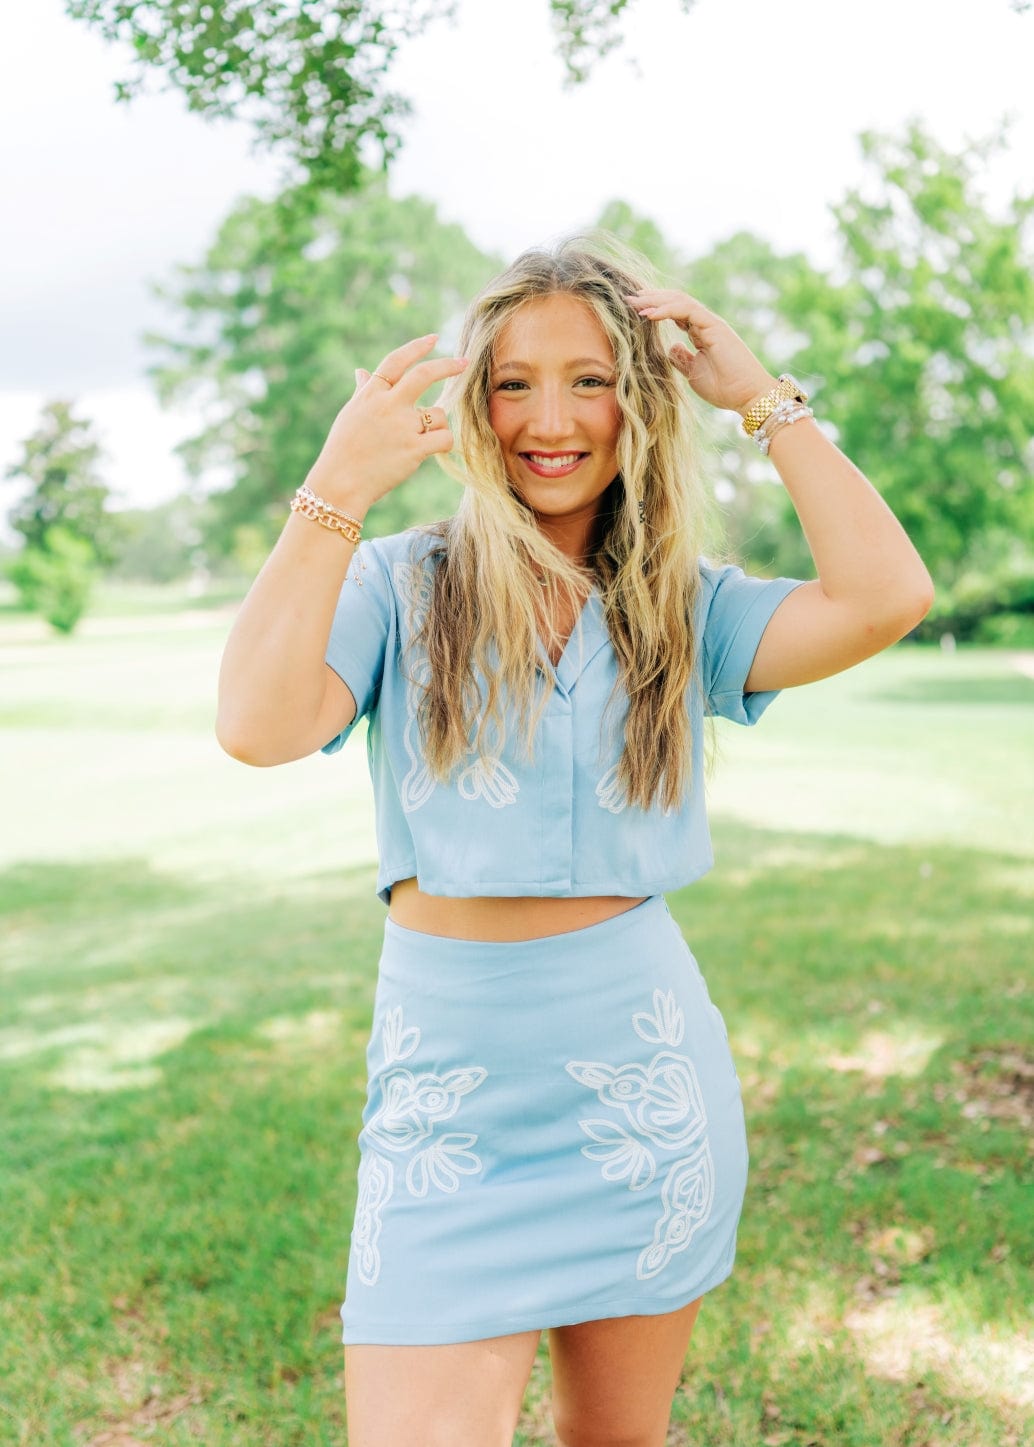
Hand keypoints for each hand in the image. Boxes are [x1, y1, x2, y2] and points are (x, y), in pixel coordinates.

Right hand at [304, 334, 467, 514]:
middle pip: (424, 375)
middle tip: (464, 364)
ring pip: (438, 415)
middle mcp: (388, 405)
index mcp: (371, 394)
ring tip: (419, 442)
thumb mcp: (350, 414)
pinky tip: (433, 450)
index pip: (396, 361)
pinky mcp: (414, 449)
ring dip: (437, 426)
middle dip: (448, 366)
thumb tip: (361, 372)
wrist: (340, 484)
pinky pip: (444, 438)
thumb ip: (364, 391)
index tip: (433, 339)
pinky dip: (444, 444)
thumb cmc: (344, 450)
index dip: (417, 347)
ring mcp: (402, 426)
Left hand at [625, 289, 775, 414]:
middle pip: (676, 301)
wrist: (748, 396)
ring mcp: (711, 323)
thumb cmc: (725, 388)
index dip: (655, 308)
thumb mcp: (694, 373)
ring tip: (635, 302)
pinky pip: (687, 311)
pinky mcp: (715, 327)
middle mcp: (706, 324)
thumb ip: (682, 359)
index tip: (635, 309)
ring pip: (680, 301)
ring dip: (656, 300)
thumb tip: (670, 348)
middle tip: (629, 298)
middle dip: (652, 298)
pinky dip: (667, 311)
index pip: (676, 312)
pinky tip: (650, 314)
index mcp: (701, 332)